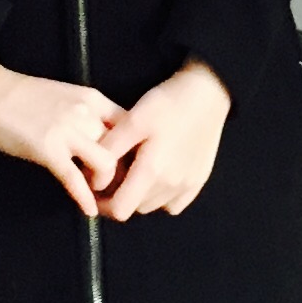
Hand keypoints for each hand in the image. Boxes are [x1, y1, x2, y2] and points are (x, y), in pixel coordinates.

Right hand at [0, 53, 124, 217]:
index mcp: (94, 99)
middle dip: (124, 172)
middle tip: (118, 187)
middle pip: (124, 147)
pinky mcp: (48, 149)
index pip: (131, 127)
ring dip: (104, 183)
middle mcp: (87, 113)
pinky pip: (74, 179)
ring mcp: (68, 131)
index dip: (134, 150)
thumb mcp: (67, 97)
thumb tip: (103, 142)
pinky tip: (88, 210)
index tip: (130, 167)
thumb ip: (88, 116)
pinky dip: (84, 198)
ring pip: (106, 163)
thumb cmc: (23, 96)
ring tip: (96, 191)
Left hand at [99, 61, 229, 219]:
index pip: (120, 210)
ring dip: (139, 196)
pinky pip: (173, 204)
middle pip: (135, 208)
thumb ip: (110, 150)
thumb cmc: (168, 103)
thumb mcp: (132, 120)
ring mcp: (188, 185)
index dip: (102, 205)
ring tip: (135, 170)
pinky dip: (161, 196)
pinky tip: (158, 175)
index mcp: (152, 171)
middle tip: (114, 173)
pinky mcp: (199, 181)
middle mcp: (171, 185)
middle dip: (119, 197)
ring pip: (153, 206)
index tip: (96, 190)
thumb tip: (93, 178)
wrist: (208, 92)